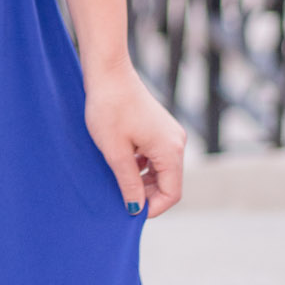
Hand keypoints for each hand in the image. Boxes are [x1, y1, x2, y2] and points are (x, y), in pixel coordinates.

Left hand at [83, 62, 185, 218]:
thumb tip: (136, 208)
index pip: (172, 194)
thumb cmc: (109, 109)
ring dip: (142, 180)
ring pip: (161, 170)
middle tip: (120, 198)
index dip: (152, 208)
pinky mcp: (159, 128)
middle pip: (169, 182)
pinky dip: (142, 165)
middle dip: (147, 195)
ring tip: (118, 180)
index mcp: (171, 150)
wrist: (108, 72)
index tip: (129, 212)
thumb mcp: (115, 152)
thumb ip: (128, 183)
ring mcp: (170, 133)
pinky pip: (156, 156)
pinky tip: (122, 162)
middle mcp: (177, 142)